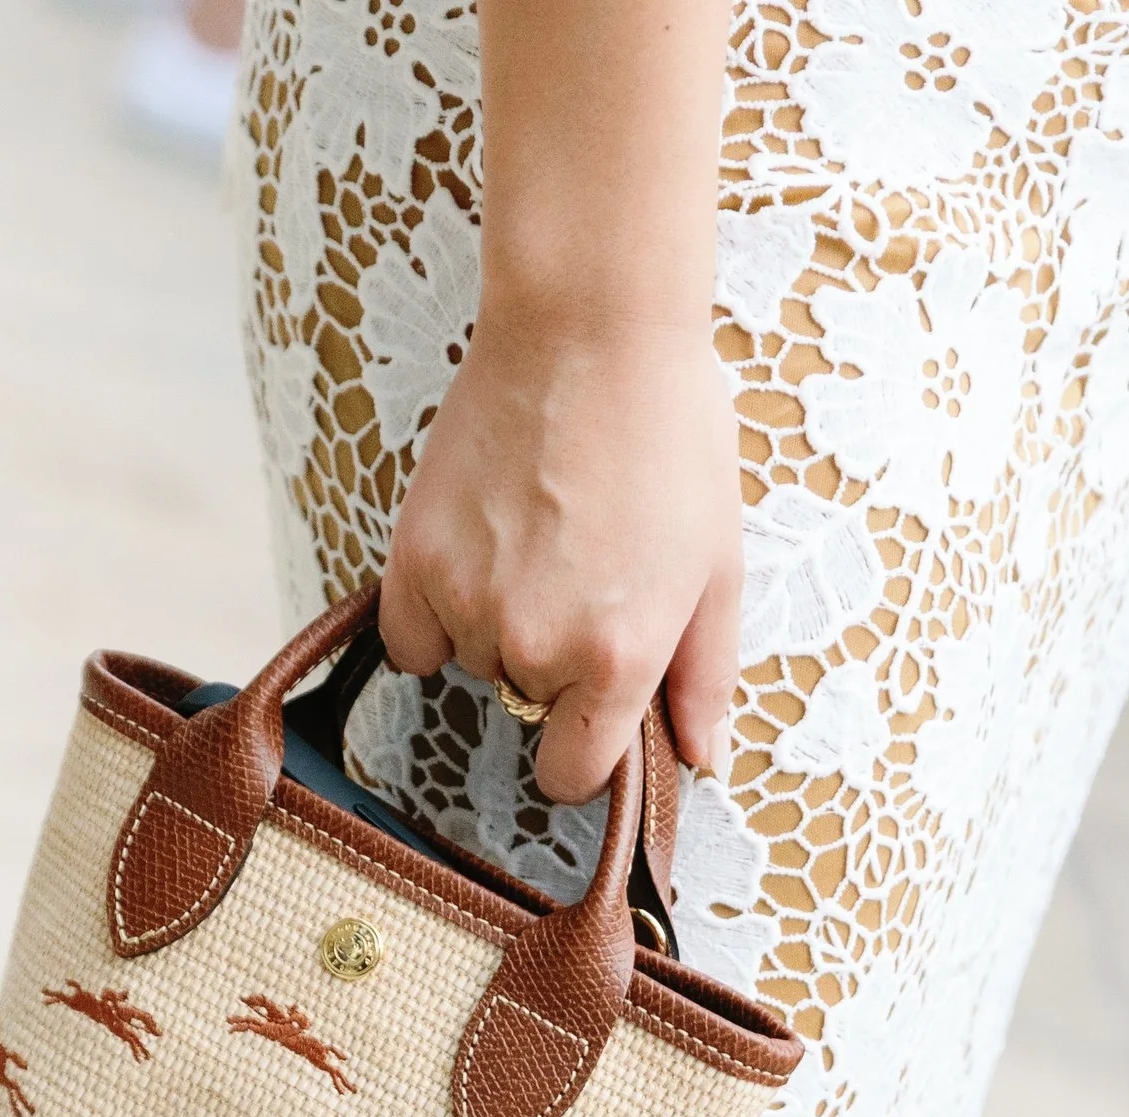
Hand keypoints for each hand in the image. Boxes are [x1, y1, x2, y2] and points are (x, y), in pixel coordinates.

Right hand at [378, 312, 742, 805]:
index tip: (592, 708)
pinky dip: (434, 614)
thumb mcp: (717, 564)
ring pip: (472, 660)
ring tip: (536, 536)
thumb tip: (700, 762)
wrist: (591, 328)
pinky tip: (474, 555)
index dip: (584, 750)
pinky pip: (411, 638)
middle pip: (525, 705)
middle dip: (552, 661)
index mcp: (617, 660)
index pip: (572, 776)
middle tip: (581, 567)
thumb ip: (704, 678)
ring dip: (496, 623)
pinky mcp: (414, 559)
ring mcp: (468, 604)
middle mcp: (535, 648)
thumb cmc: (670, 434)